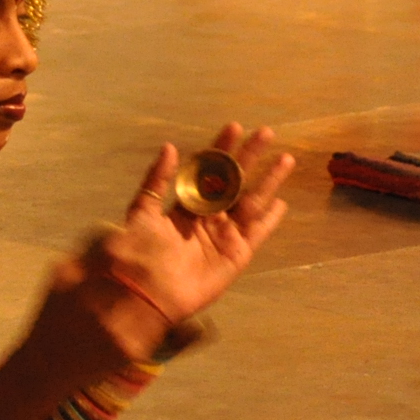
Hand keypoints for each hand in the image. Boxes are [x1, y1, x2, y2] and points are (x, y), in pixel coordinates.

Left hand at [100, 123, 294, 339]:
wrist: (143, 292)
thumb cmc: (136, 253)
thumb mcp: (140, 211)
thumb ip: (156, 180)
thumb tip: (168, 146)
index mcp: (183, 206)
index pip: (206, 172)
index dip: (219, 149)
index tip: (233, 127)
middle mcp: (206, 218)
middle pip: (233, 182)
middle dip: (249, 158)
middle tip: (266, 133)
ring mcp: (222, 236)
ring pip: (250, 202)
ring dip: (268, 181)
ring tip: (284, 159)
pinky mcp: (235, 256)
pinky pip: (257, 234)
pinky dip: (269, 220)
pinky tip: (281, 203)